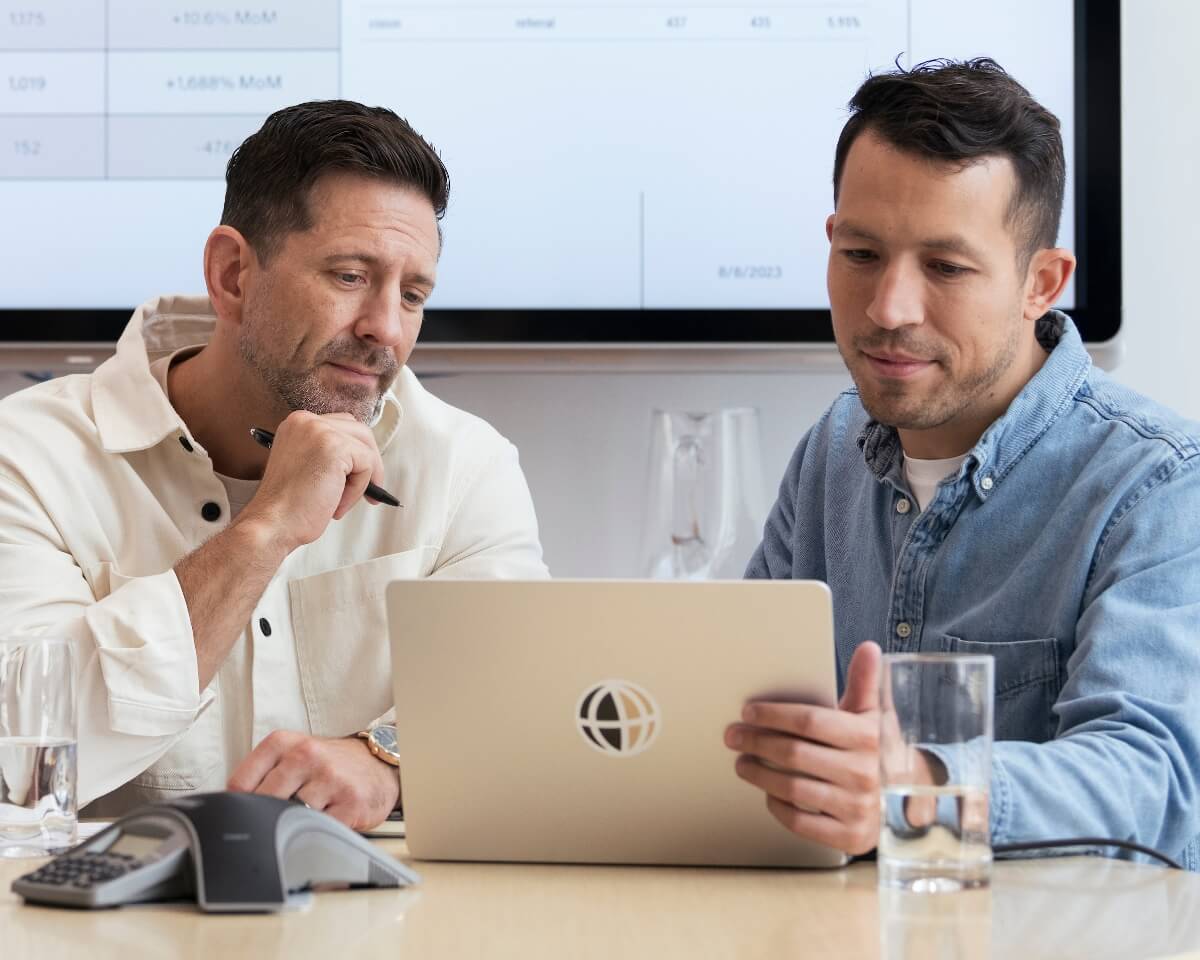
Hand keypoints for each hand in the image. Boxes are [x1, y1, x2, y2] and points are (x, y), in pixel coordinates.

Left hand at [227, 730, 400, 830]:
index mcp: (284, 743)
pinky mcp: (350, 803)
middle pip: (263, 802)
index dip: (239, 807)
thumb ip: (262, 775)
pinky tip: (321, 826)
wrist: (378, 763)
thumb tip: (230, 810)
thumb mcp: (293, 754)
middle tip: (270, 827)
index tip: (242, 817)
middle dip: (264, 819)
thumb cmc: (329, 764)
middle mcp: (307, 756)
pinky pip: (320, 830)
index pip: (241, 783)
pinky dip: (316, 834)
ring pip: (291, 817)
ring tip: (300, 823)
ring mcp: (330, 779)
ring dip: (292, 827)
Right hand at [238, 410, 385, 551]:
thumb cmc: (287, 506)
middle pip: (360, 432)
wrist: (273, 524)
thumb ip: (327, 454)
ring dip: (362, 479)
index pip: (342, 426)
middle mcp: (307, 421)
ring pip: (366, 450)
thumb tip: (363, 458)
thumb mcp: (306, 467)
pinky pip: (366, 465)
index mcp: (297, 423)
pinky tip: (336, 505)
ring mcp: (320, 431)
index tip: (358, 475)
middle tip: (370, 490)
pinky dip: (357, 490)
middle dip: (368, 462)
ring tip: (341, 501)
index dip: (355, 453)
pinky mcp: (335, 447)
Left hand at [724, 642, 940, 855]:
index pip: (809, 721)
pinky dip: (777, 806)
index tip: (749, 711)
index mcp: (868, 738)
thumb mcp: (873, 716)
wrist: (903, 801)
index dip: (773, 714)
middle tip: (734, 736)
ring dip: (759, 774)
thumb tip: (868, 649)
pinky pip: (801, 821)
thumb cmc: (876, 752)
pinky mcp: (849, 837)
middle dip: (757, 742)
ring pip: (792, 788)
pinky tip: (768, 793)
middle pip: (794, 754)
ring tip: (742, 763)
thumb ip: (865, 683)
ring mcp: (857, 808)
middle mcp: (864, 774)